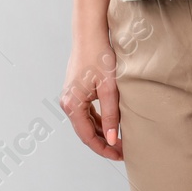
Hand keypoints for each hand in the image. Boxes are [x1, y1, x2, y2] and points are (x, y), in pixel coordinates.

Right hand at [60, 33, 123, 159]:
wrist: (90, 34)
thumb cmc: (100, 57)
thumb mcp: (110, 88)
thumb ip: (111, 115)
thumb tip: (113, 140)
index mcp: (72, 105)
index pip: (88, 137)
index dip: (104, 149)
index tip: (120, 156)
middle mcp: (68, 104)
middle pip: (86, 132)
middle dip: (104, 143)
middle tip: (123, 151)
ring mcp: (70, 97)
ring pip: (86, 123)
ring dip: (102, 133)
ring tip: (120, 140)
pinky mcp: (76, 91)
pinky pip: (87, 113)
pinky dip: (98, 121)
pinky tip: (111, 124)